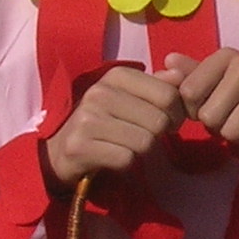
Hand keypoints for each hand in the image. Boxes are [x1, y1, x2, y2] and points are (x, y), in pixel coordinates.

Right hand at [43, 65, 188, 187]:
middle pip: (159, 121)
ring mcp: (87, 119)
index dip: (176, 113)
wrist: (60, 149)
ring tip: (128, 146)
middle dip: (160, 135)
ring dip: (143, 150)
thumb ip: (157, 86)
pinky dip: (126, 163)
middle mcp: (99, 93)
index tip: (167, 122)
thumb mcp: (130, 97)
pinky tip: (114, 157)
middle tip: (147, 137)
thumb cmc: (105, 121)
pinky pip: (126, 159)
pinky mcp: (80, 147)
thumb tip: (178, 75)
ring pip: (145, 141)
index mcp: (116, 75)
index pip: (168, 94)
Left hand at [171, 50, 238, 154]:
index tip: (211, 106)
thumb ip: (194, 73)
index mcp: (227, 56)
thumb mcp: (224, 76)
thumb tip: (166, 61)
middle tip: (236, 116)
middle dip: (218, 126)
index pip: (188, 93)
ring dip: (238, 136)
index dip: (194, 109)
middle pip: (208, 117)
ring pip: (229, 133)